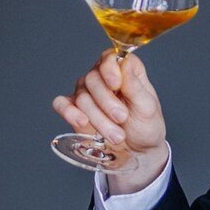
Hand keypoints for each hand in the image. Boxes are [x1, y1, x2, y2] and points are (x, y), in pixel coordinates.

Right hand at [51, 49, 168, 191]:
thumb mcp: (148, 107)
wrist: (137, 151)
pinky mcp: (74, 109)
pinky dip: (69, 112)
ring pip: (82, 97)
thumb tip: (125, 62)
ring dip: (99, 118)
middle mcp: (103, 77)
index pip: (110, 58)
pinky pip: (62, 104)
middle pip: (93, 79)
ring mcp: (87, 92)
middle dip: (107, 102)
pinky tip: (82, 121)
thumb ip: (135, 86)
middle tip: (122, 118)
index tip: (116, 85)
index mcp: (124, 70)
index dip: (110, 69)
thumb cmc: (146, 125)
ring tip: (117, 135)